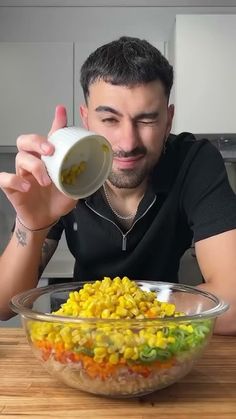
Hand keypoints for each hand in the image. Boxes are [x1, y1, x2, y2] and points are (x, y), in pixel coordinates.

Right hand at [0, 105, 76, 229]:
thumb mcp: (73, 187)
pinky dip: (15, 180)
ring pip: (20, 157)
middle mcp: (33, 162)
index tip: (62, 110)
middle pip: (26, 140)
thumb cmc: (57, 200)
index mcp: (48, 159)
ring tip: (46, 181)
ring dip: (35, 167)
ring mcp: (21, 173)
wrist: (46, 219)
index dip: (56, 122)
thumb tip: (97, 165)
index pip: (50, 136)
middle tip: (50, 151)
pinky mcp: (12, 187)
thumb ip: (81, 175)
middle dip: (38, 141)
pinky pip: (5, 178)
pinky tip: (27, 187)